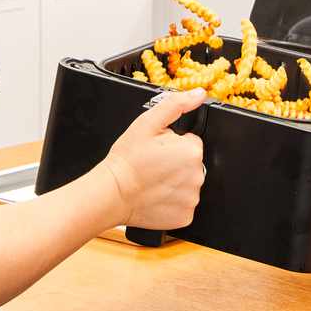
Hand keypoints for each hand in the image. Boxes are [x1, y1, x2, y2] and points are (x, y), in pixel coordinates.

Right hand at [100, 89, 206, 230]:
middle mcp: (198, 176)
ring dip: (174, 182)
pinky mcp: (185, 216)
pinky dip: (172, 201)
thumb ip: (176, 104)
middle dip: (175, 163)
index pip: (191, 143)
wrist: (111, 193)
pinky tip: (156, 195)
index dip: (173, 144)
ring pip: (188, 184)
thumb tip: (198, 94)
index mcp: (192, 151)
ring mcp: (192, 198)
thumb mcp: (147, 123)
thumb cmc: (126, 159)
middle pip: (191, 164)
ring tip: (153, 180)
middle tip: (153, 165)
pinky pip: (183, 204)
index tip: (158, 150)